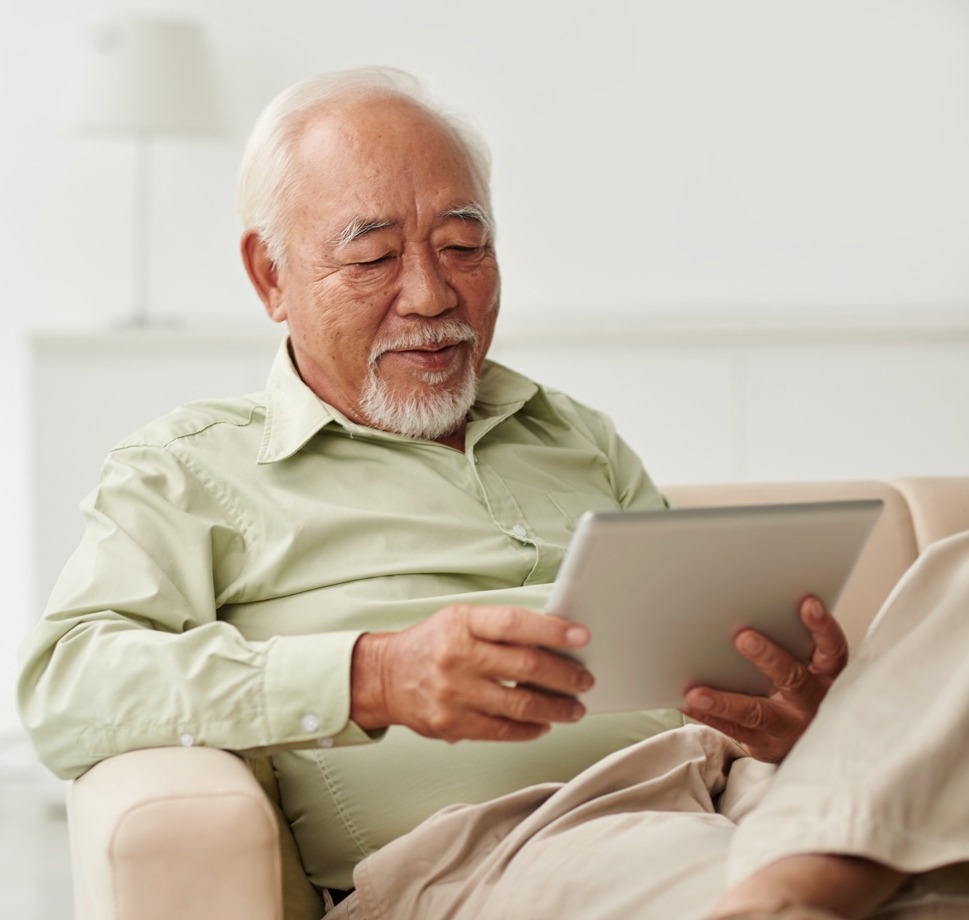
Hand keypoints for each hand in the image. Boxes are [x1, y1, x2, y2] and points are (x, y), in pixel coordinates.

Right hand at [349, 604, 593, 741]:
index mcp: (462, 623)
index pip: (514, 623)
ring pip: (520, 704)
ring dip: (556, 708)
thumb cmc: (433, 643)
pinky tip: (544, 724)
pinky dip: (530, 729)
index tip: (581, 636)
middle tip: (584, 679)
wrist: (386, 676)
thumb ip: (502, 628)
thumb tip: (556, 640)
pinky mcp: (451, 724)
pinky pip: (502, 731)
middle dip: (565, 675)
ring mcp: (453, 693)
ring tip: (574, 707)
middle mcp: (457, 656)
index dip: (552, 630)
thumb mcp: (462, 620)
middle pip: (526, 666)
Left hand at [680, 596, 847, 761]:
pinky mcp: (766, 743)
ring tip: (696, 692)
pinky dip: (708, 714)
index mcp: (827, 675)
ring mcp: (789, 726)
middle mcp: (812, 701)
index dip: (821, 627)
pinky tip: (686, 702)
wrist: (807, 743)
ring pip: (757, 712)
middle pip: (793, 678)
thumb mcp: (809, 667)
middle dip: (769, 658)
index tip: (807, 603)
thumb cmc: (800, 690)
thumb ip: (792, 643)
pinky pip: (733, 729)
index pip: (832, 649)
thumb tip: (747, 606)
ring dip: (724, 701)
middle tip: (743, 637)